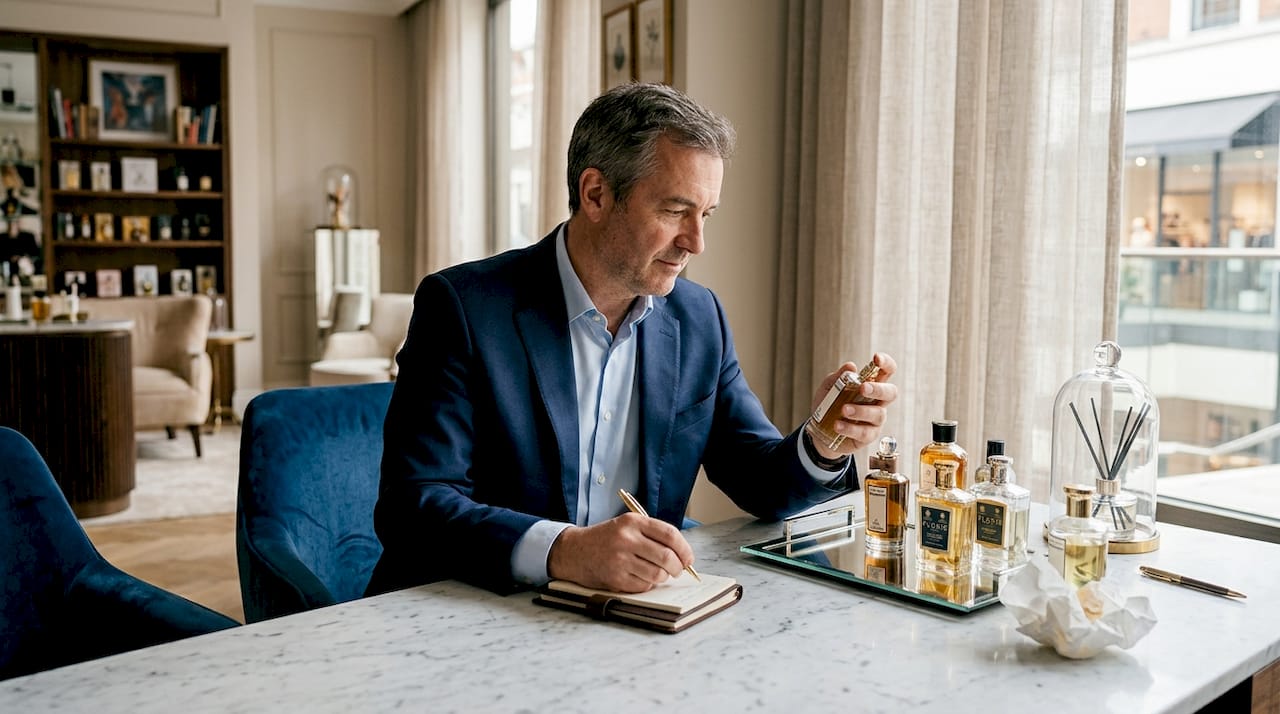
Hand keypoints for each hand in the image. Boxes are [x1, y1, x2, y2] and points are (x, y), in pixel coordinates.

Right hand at [546, 513, 694, 592]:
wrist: (574, 551)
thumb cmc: (606, 539)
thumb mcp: (627, 526)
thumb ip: (653, 535)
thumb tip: (682, 555)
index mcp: (632, 522)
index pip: (670, 534)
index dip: (684, 549)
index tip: (688, 558)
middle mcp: (626, 539)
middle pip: (667, 556)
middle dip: (678, 567)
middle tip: (677, 570)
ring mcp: (620, 559)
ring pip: (658, 574)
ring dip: (663, 577)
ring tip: (658, 574)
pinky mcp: (615, 578)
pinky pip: (644, 585)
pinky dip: (647, 584)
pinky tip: (640, 577)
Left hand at [809, 352, 897, 458]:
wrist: (820, 432)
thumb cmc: (829, 405)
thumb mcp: (828, 388)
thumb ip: (838, 377)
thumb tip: (851, 366)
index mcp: (871, 385)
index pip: (886, 372)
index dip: (886, 363)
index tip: (876, 358)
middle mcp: (877, 402)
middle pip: (891, 393)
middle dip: (878, 389)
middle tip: (863, 388)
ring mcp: (875, 420)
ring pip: (878, 414)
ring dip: (861, 411)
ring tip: (843, 410)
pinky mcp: (868, 436)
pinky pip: (865, 433)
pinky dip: (850, 428)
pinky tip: (838, 425)